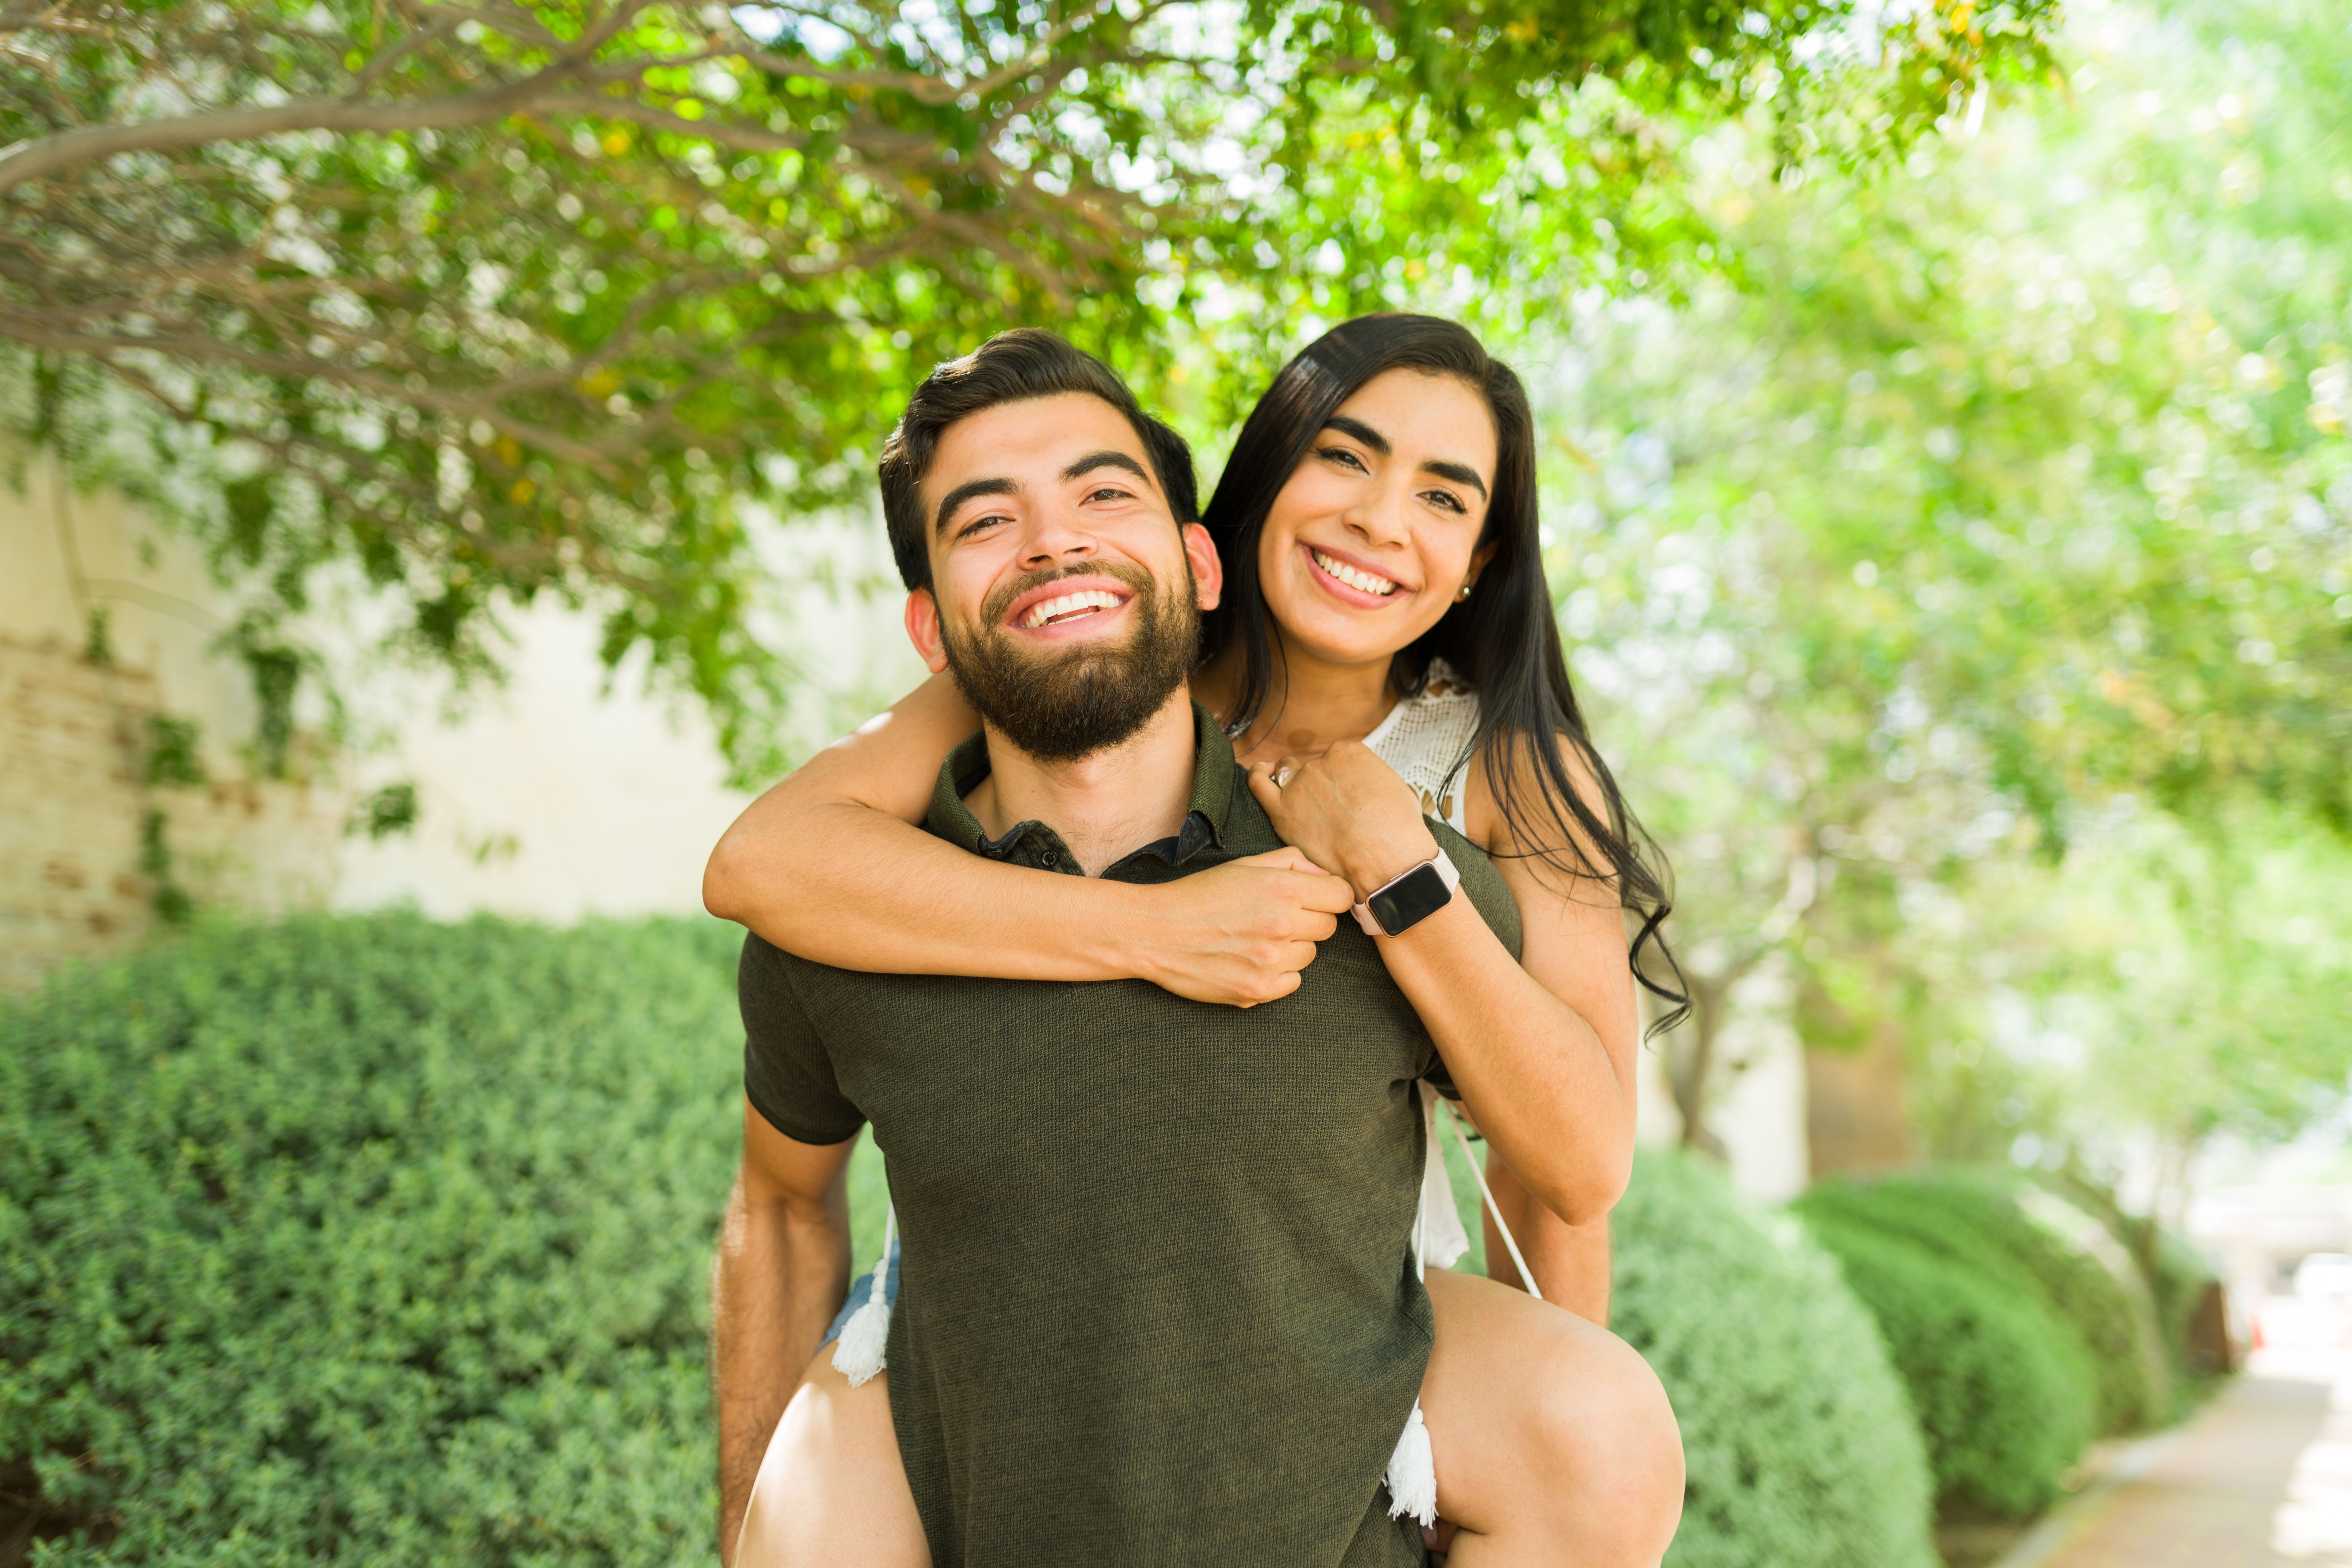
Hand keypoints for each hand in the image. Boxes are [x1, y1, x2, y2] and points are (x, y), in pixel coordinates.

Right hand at [1135, 848, 1355, 1006]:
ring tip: (1257, 938)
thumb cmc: (1200, 895)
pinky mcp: (1258, 990)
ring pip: (1310, 955)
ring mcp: (1271, 961)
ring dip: (1292, 947)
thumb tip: (1324, 874)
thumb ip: (1291, 862)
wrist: (1155, 933)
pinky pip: (1294, 982)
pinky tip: (1251, 960)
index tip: (1314, 898)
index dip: (1328, 895)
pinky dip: (1278, 973)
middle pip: (1328, 927)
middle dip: (1308, 919)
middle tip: (1275, 917)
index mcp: (1281, 888)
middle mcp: (1281, 925)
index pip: (1341, 896)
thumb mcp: (1245, 865)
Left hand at [1247, 740, 1439, 901]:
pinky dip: (1258, 775)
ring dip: (1292, 781)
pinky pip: (1259, 783)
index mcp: (1349, 751)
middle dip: (1319, 783)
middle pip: (1313, 767)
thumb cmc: (1397, 831)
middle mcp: (1321, 761)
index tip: (1345, 794)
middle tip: (1330, 808)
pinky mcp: (1283, 810)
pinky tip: (1261, 773)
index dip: (1340, 778)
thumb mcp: (1395, 788)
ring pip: (1287, 772)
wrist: (1386, 862)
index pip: (1335, 758)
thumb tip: (1361, 786)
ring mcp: (1300, 784)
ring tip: (1302, 800)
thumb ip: (1369, 778)